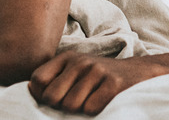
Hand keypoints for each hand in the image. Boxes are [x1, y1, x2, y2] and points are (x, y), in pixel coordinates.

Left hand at [28, 51, 164, 114]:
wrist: (138, 72)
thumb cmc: (100, 77)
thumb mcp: (75, 70)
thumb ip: (53, 78)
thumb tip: (29, 88)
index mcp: (68, 57)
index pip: (38, 80)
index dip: (41, 95)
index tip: (55, 99)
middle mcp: (81, 61)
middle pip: (52, 97)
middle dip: (60, 106)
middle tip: (76, 101)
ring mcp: (98, 71)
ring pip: (70, 105)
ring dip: (80, 109)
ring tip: (91, 99)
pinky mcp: (113, 83)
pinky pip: (90, 108)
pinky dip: (95, 111)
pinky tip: (103, 101)